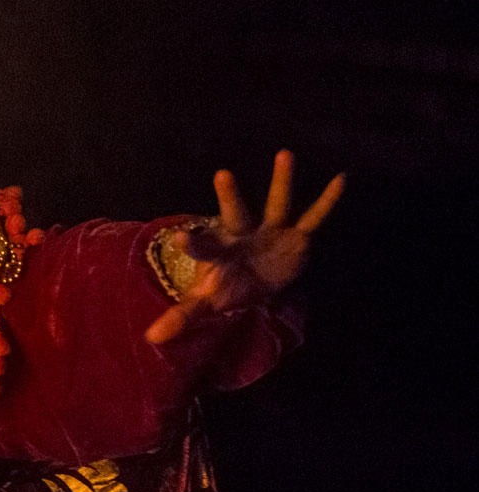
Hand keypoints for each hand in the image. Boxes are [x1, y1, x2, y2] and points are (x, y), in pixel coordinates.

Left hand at [145, 150, 344, 344]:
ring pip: (276, 204)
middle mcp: (243, 235)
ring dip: (281, 182)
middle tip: (222, 175)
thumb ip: (181, 316)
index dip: (193, 243)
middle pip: (235, 215)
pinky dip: (328, 202)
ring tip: (284, 153)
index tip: (181, 235)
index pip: (202, 247)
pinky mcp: (296, 237)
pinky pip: (314, 217)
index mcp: (219, 251)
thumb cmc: (227, 285)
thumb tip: (151, 339)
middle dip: (230, 198)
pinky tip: (340, 178)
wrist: (254, 281)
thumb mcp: (207, 301)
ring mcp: (271, 232)